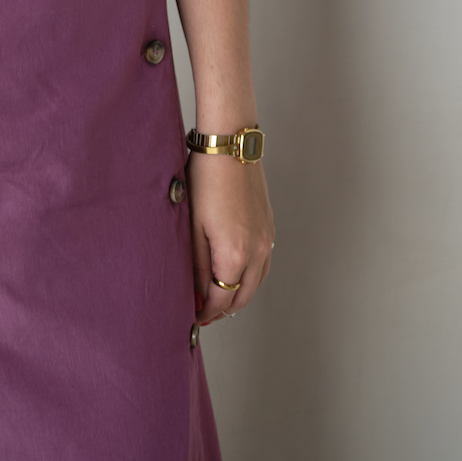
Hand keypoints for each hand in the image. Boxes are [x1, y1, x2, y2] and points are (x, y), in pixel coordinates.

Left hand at [187, 152, 274, 326]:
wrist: (230, 145)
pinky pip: (263, 265)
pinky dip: (249, 276)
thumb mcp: (192, 225)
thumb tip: (197, 293)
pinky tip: (233, 271)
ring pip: (256, 284)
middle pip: (242, 298)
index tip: (193, 315)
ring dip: (237, 294)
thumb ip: (197, 265)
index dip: (205, 313)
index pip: (221, 300)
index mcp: (235, 255)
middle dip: (222, 309)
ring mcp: (267, 239)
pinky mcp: (269, 227)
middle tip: (202, 311)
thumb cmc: (206, 178)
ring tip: (215, 294)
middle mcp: (257, 252)